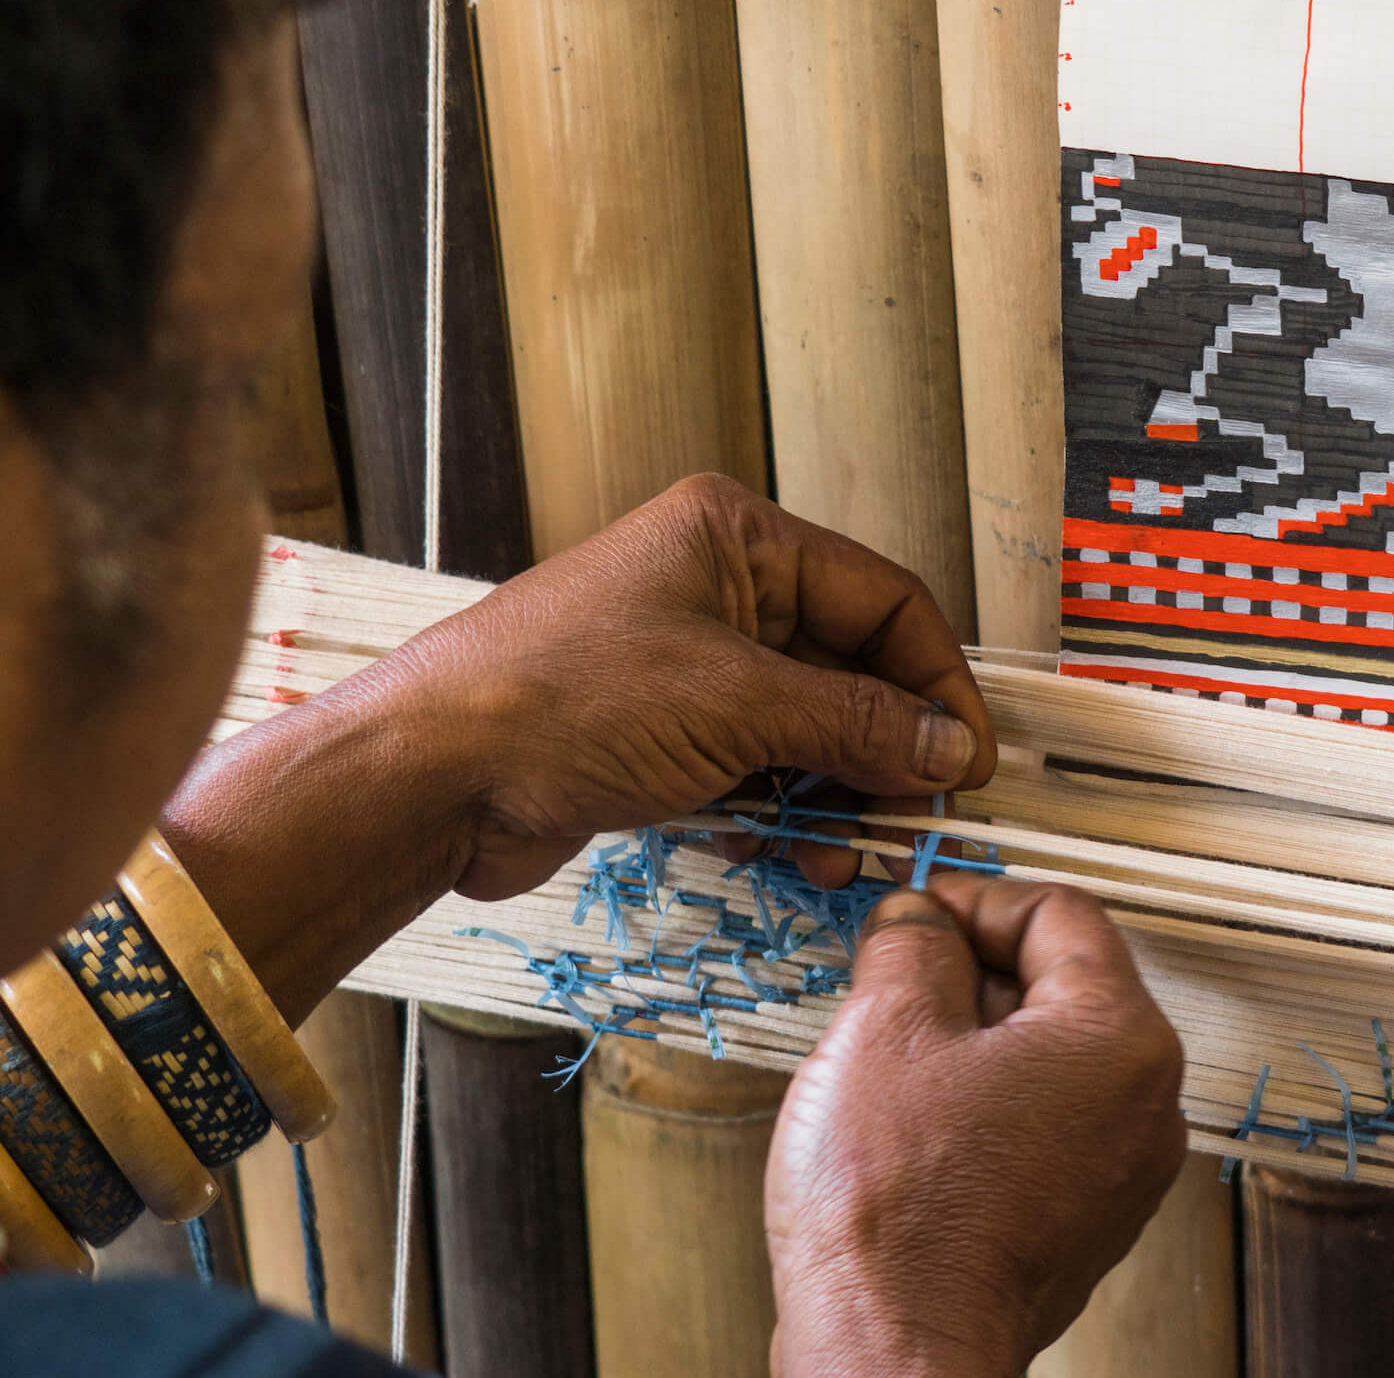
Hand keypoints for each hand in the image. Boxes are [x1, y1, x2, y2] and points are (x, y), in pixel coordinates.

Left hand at [352, 474, 993, 900]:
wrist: (427, 775)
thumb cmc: (556, 701)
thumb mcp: (734, 706)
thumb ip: (855, 726)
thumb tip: (946, 748)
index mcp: (735, 539)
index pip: (883, 600)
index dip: (936, 682)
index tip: (966, 759)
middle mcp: (715, 589)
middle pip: (849, 669)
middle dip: (887, 748)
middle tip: (916, 816)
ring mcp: (686, 664)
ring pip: (806, 728)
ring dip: (839, 793)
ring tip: (852, 849)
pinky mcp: (660, 732)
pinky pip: (756, 768)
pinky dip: (784, 812)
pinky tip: (796, 854)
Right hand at [765, 873, 1186, 1377]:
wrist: (893, 1349)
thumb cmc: (899, 1212)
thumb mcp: (884, 1026)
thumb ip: (911, 943)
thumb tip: (917, 918)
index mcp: (1123, 1039)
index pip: (1059, 912)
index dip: (972, 898)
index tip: (913, 912)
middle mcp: (1145, 1104)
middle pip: (1058, 986)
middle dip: (965, 973)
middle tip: (886, 985)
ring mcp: (1118, 1170)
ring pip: (1043, 1058)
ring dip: (965, 1042)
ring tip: (888, 1068)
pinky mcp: (1081, 1220)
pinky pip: (1037, 1126)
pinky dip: (979, 1108)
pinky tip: (910, 1130)